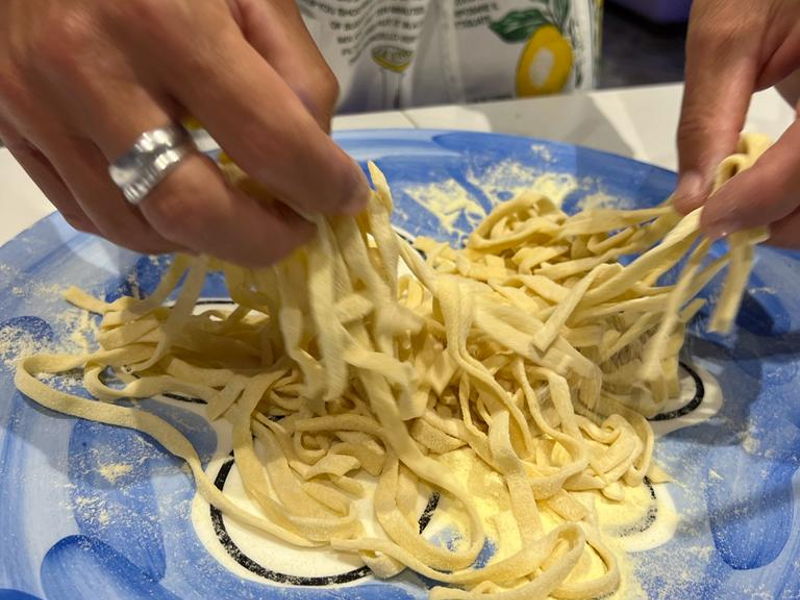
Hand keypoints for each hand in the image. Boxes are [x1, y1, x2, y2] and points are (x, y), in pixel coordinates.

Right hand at [0, 0, 368, 266]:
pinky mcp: (11, 131)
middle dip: (262, 240)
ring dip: (206, 239)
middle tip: (296, 232)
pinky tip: (180, 204)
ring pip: (136, 226)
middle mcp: (90, 71)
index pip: (266, 138)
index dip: (320, 183)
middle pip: (191, 208)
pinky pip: (89, 214)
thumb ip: (293, 65)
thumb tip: (314, 150)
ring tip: (242, 216)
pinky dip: (149, 227)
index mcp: (162, 20)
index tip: (344, 198)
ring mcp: (38, 109)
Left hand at [673, 0, 799, 246]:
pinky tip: (771, 182)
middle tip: (725, 215)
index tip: (706, 221)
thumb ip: (706, 120)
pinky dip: (799, 193)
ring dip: (792, 212)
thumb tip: (690, 201)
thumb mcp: (725, 37)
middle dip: (780, 218)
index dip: (759, 201)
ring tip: (745, 198)